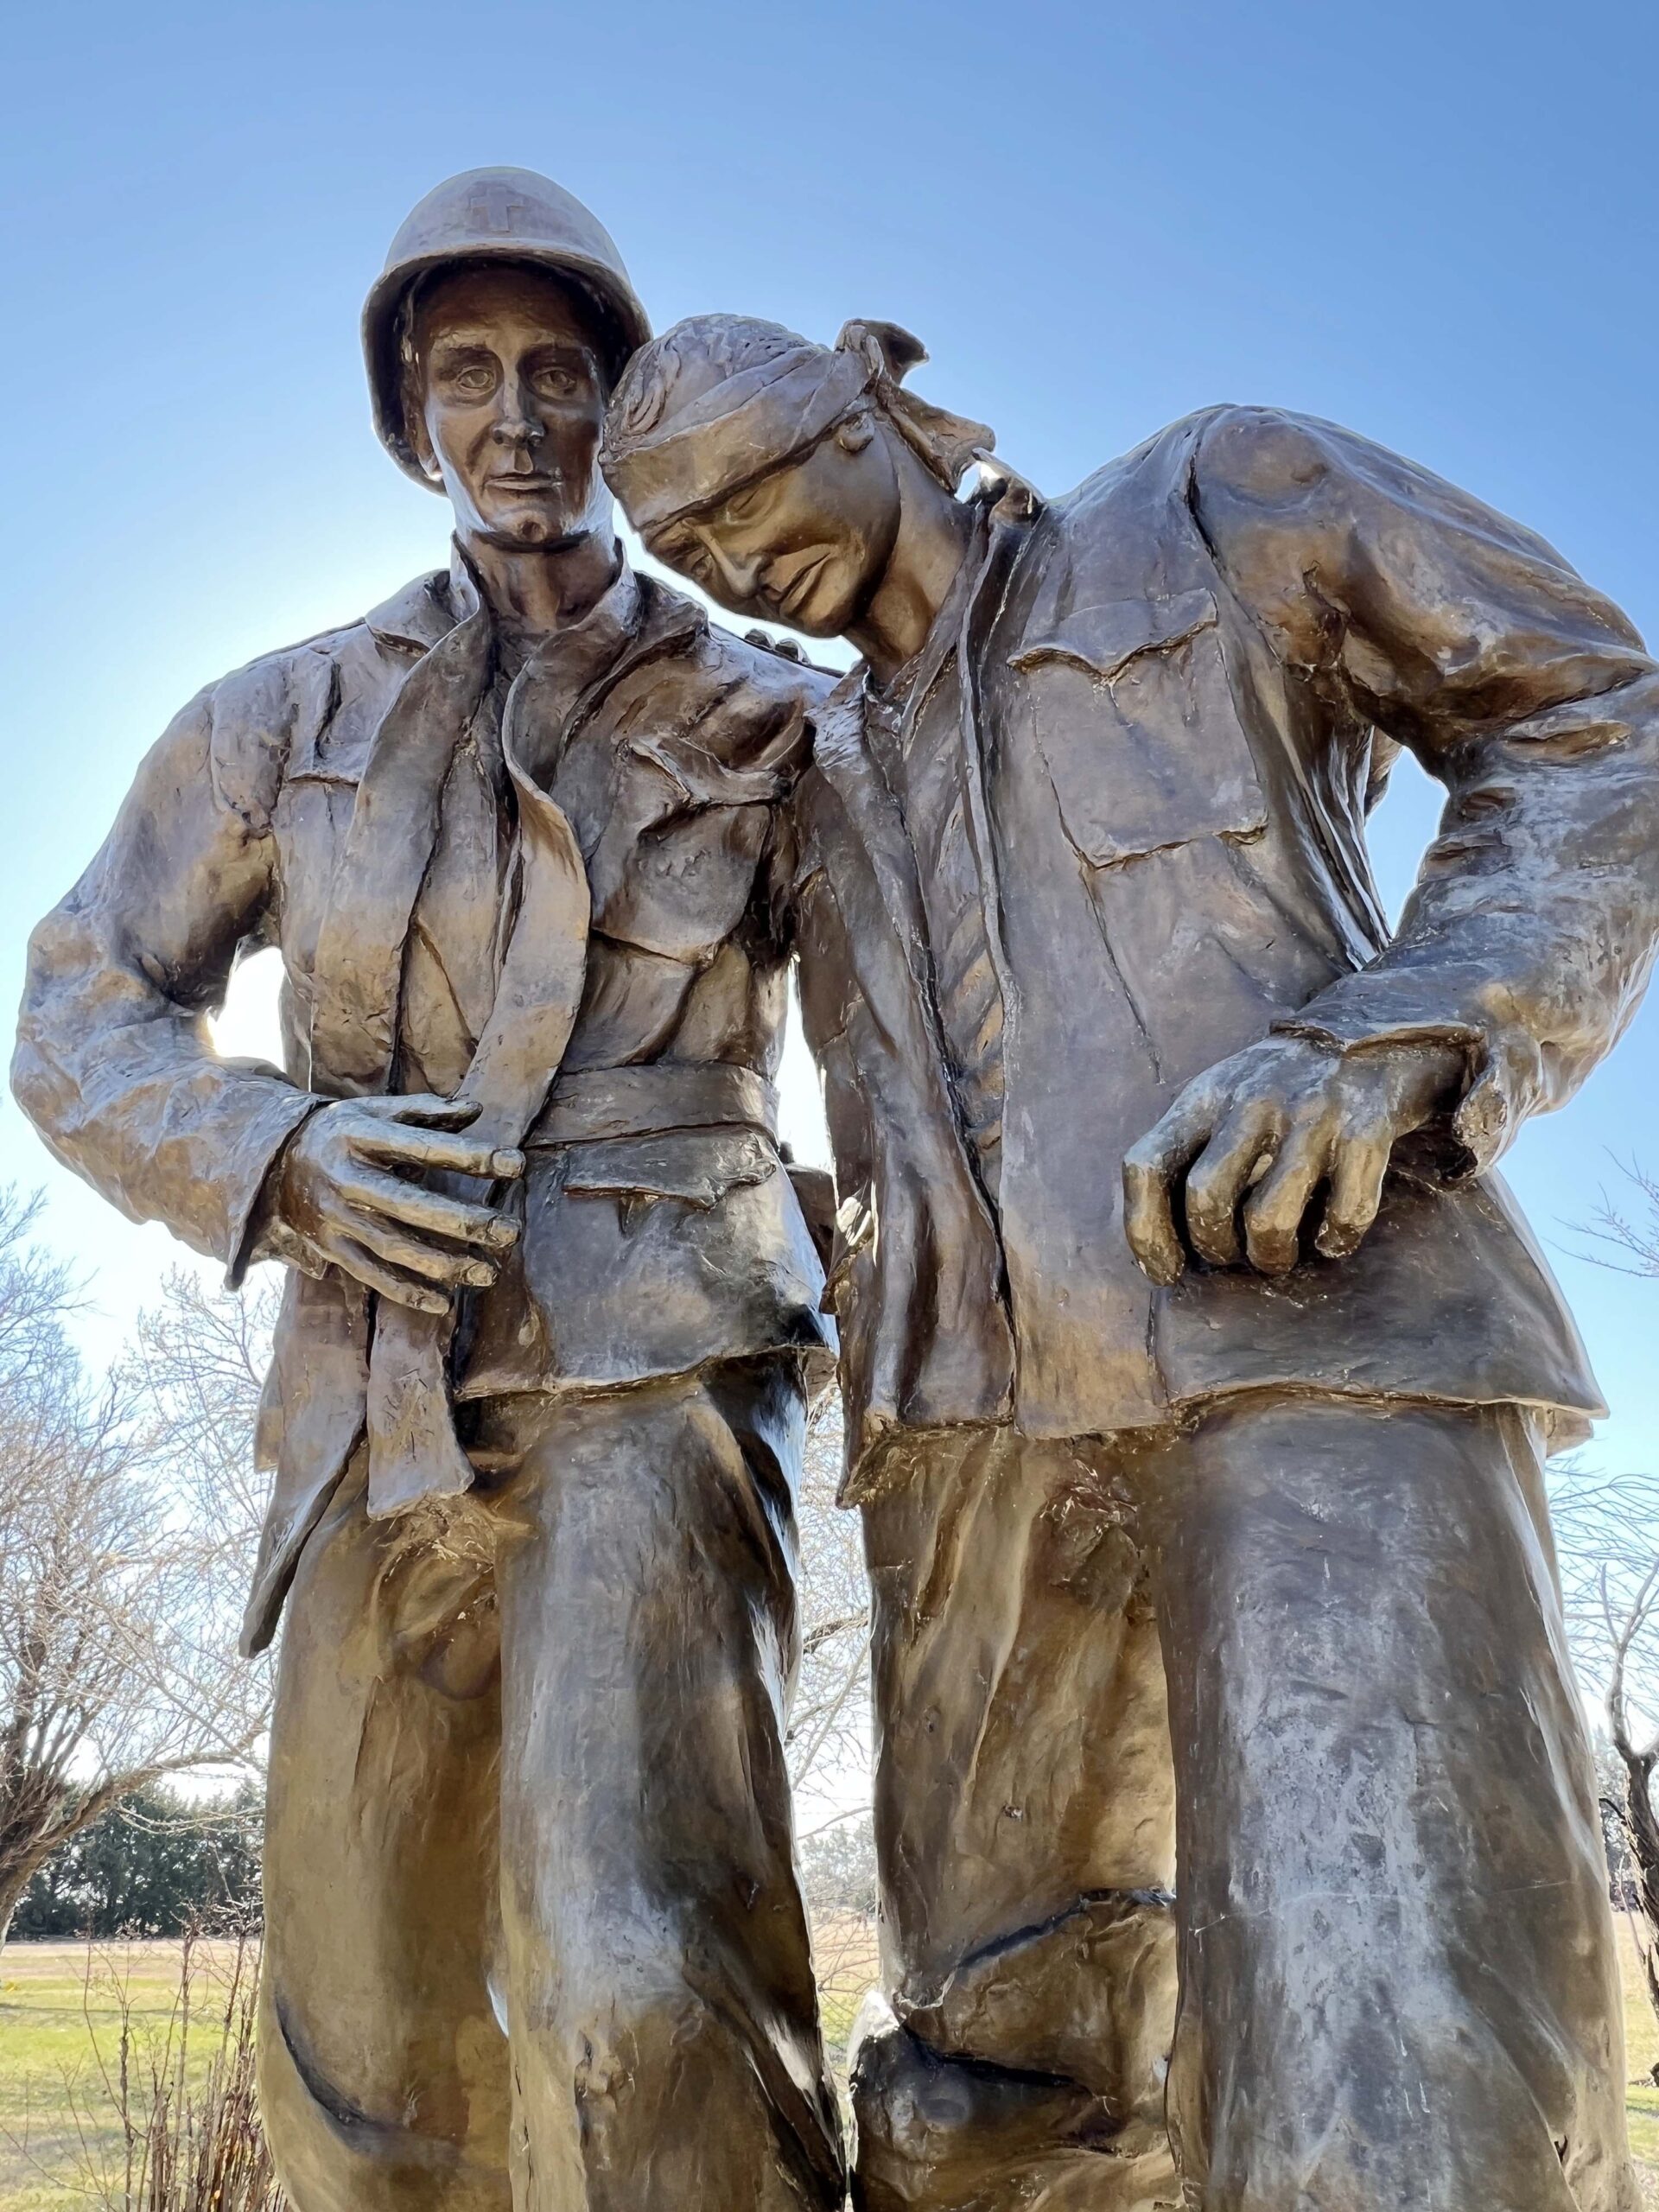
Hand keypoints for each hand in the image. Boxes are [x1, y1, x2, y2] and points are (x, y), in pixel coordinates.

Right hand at [270, 1095, 522, 1313]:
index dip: (472, 1156)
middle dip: (464, 1222)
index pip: (425, 1147)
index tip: (517, 1164)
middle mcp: (346, 1178)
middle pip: (410, 1204)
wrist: (273, 1162)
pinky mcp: (330, 1247)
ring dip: (444, 1264)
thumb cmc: (342, 1133)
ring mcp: (336, 1217)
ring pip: (394, 1247)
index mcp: (361, 1136)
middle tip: (510, 1231)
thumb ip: (426, 1111)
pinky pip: (370, 1274)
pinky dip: (405, 1292)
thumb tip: (475, 1110)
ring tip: (489, 1272)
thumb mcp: (375, 1111)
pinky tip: (444, 1302)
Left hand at [1122, 1034, 1464, 1285]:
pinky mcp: (1365, 1129)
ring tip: (1278, 1256)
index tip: (1165, 1272)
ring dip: (1270, 1256)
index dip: (1146, 1232)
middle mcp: (1250, 1102)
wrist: (1371, 1033)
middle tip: (1234, 1255)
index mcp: (1203, 1099)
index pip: (1146, 1167)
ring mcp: (1309, 1115)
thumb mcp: (1220, 1098)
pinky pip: (1345, 1212)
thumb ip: (1188, 1150)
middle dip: (1215, 1246)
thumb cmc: (1280, 1088)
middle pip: (1205, 1197)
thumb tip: (1160, 1243)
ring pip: (1268, 1218)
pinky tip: (1332, 1238)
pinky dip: (1336, 1239)